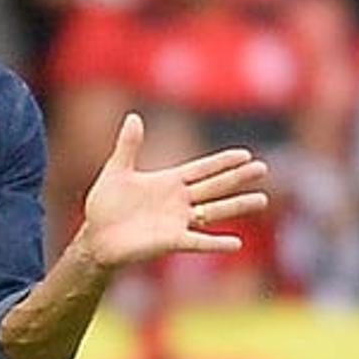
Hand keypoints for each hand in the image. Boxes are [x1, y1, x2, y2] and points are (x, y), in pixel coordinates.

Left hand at [80, 113, 269, 270]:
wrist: (95, 237)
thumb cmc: (105, 205)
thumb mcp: (116, 170)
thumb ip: (128, 145)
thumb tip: (133, 116)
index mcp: (168, 183)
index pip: (201, 169)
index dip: (222, 162)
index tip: (245, 154)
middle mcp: (178, 201)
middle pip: (214, 187)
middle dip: (238, 178)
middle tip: (264, 168)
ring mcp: (177, 222)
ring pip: (214, 211)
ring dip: (237, 206)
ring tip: (262, 200)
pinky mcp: (171, 242)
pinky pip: (198, 241)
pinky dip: (216, 242)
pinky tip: (236, 242)